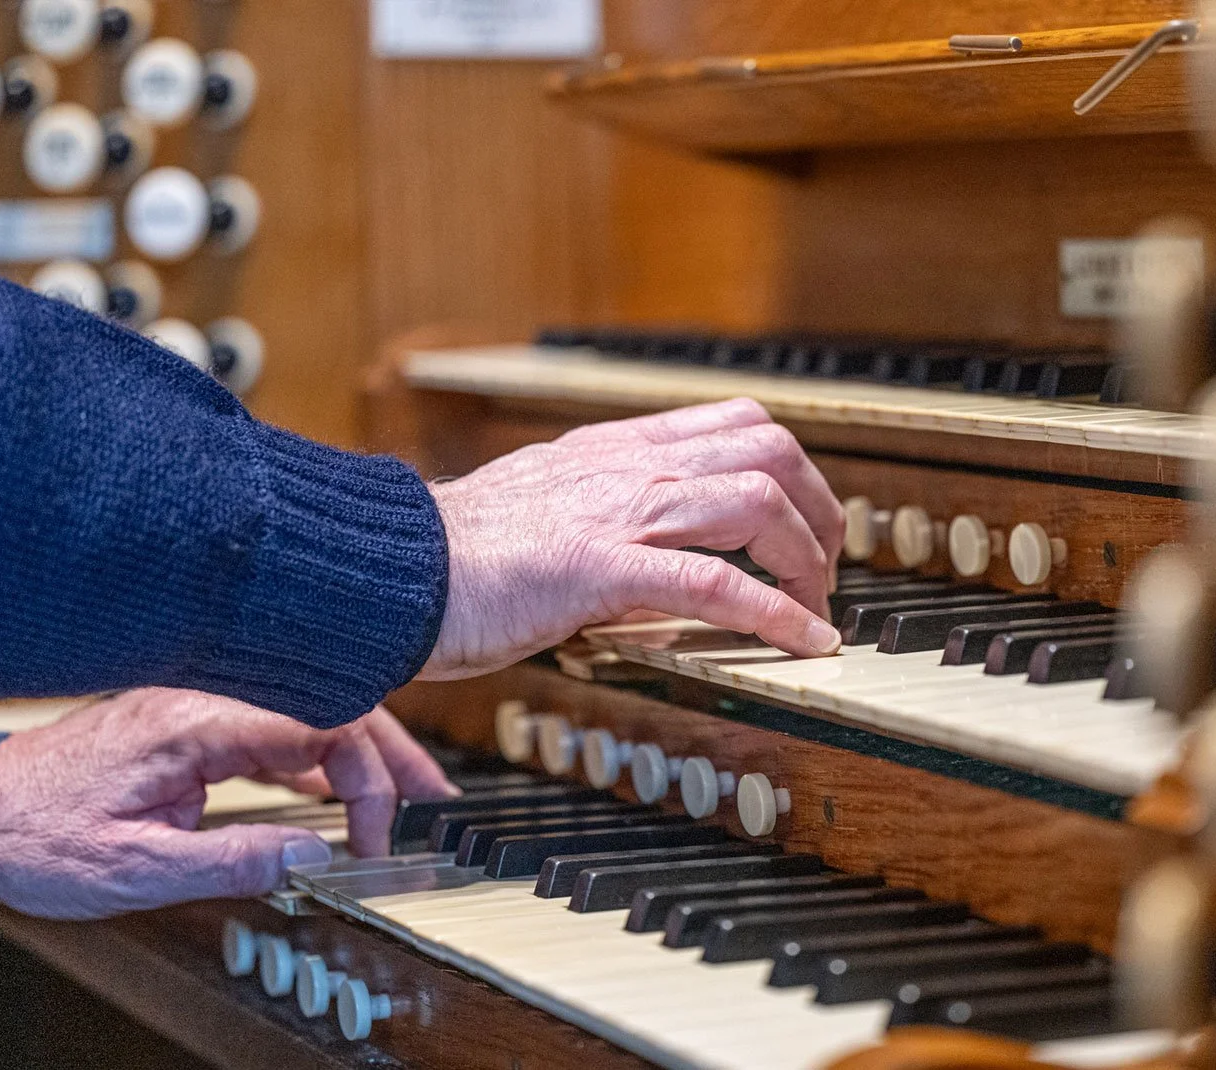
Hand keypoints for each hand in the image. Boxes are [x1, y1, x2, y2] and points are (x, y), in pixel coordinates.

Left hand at [0, 689, 456, 918]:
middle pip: (328, 705)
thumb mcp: (136, 870)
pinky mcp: (195, 721)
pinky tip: (339, 784)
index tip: (373, 834)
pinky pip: (277, 725)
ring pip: (308, 711)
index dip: (364, 777)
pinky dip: (320, 754)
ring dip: (362, 750)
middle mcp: (208, 699)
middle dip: (389, 752)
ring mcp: (204, 704)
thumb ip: (232, 861)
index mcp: (199, 722)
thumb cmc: (38, 834)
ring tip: (405, 793)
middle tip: (431, 799)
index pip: (318, 726)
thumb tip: (311, 853)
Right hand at [423, 398, 844, 680]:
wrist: (390, 569)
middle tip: (824, 564)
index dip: (791, 466)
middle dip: (820, 505)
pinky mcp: (599, 567)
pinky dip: (774, 613)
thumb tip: (649, 549)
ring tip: (817, 605)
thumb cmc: (455, 552)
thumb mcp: (543, 506)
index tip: (805, 516)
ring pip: (756, 502)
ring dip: (808, 557)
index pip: (734, 423)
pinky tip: (801, 640)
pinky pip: (713, 583)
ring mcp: (617, 511)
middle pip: (768, 447)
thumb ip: (602, 512)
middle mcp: (627, 467)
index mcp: (614, 450)